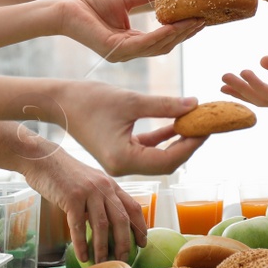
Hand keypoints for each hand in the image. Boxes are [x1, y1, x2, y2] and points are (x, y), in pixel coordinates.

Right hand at [23, 148, 144, 263]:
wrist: (43, 159)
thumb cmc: (64, 174)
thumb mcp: (90, 182)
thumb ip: (101, 198)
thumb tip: (108, 223)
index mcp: (111, 185)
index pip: (133, 206)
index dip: (140, 226)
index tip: (143, 243)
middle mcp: (104, 187)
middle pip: (121, 219)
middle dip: (124, 243)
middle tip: (123, 260)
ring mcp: (89, 192)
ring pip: (102, 225)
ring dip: (102, 248)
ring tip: (102, 263)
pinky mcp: (71, 197)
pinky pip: (79, 226)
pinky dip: (81, 244)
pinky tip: (83, 257)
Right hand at [54, 84, 206, 175]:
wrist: (59, 101)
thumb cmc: (89, 99)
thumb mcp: (131, 100)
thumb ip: (165, 105)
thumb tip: (195, 104)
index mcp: (125, 160)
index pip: (169, 159)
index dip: (192, 144)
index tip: (208, 125)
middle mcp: (124, 167)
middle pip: (167, 162)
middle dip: (188, 143)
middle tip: (206, 123)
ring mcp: (121, 161)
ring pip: (159, 156)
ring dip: (178, 139)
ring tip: (196, 120)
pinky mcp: (120, 151)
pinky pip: (148, 149)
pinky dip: (163, 137)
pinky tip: (177, 120)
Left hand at [62, 0, 202, 61]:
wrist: (64, 7)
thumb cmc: (89, 3)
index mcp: (131, 43)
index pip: (162, 40)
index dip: (182, 30)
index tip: (200, 18)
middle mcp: (128, 52)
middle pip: (165, 46)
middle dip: (185, 34)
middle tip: (204, 21)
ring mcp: (121, 54)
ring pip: (157, 47)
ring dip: (177, 34)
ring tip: (194, 21)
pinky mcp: (114, 50)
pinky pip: (142, 43)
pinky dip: (159, 34)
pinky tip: (173, 24)